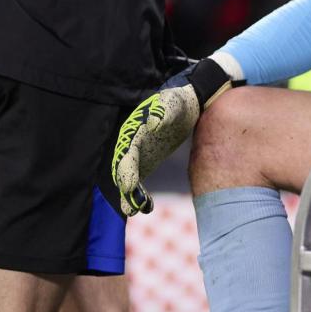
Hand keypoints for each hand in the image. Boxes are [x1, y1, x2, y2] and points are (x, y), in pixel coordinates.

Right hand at [111, 58, 238, 215]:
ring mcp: (138, 156)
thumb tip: (152, 123)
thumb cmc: (177, 101)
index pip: (126, 151)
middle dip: (125, 187)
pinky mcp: (146, 163)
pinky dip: (141, 196)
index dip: (126, 168)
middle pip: (124, 168)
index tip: (128, 184)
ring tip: (135, 210)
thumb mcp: (173, 102)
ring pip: (129, 179)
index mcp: (134, 130)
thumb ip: (163, 111)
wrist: (186, 104)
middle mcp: (131, 145)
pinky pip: (139, 183)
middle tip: (130, 206)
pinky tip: (147, 208)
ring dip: (130, 195)